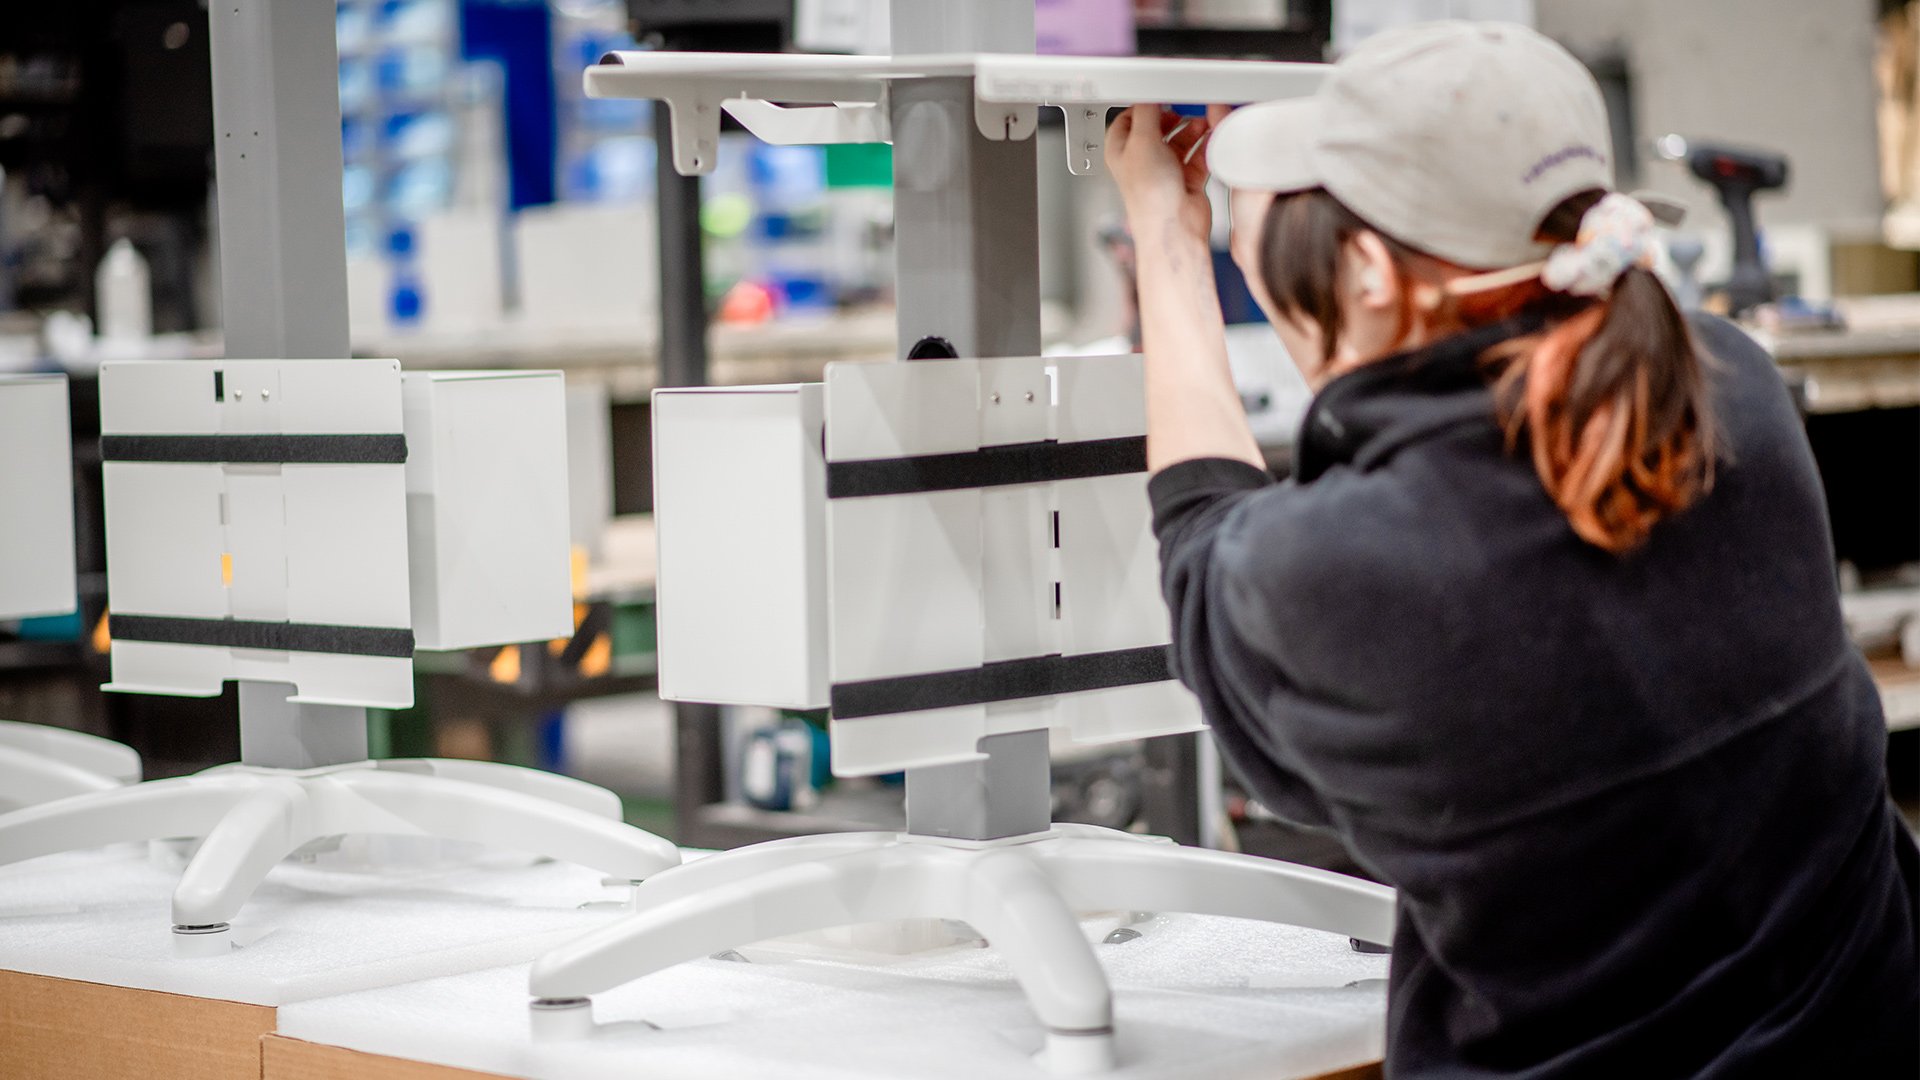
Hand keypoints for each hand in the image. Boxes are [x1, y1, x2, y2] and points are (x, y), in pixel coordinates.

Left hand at [1106, 105, 1222, 245]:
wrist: (1174, 227)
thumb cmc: (1150, 196)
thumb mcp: (1142, 141)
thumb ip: (1146, 112)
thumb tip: (1150, 92)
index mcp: (1122, 151)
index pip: (1129, 118)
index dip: (1144, 105)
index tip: (1161, 94)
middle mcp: (1142, 160)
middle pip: (1158, 127)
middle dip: (1174, 116)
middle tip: (1185, 107)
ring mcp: (1165, 170)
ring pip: (1181, 139)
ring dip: (1193, 129)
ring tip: (1202, 121)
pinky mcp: (1187, 178)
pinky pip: (1198, 154)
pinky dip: (1205, 145)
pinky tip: (1211, 137)